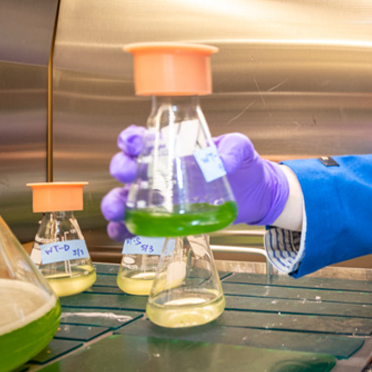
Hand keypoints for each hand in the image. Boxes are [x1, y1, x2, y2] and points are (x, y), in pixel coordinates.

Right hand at [100, 126, 289, 241]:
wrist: (256, 193)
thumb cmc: (242, 165)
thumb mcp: (240, 149)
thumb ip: (232, 150)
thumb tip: (220, 163)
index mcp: (172, 148)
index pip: (142, 139)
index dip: (131, 139)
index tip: (135, 143)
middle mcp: (159, 171)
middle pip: (127, 167)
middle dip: (122, 168)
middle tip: (131, 174)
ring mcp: (160, 198)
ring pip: (124, 198)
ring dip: (115, 203)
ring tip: (119, 210)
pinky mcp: (166, 220)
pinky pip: (138, 226)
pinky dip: (126, 230)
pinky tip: (125, 232)